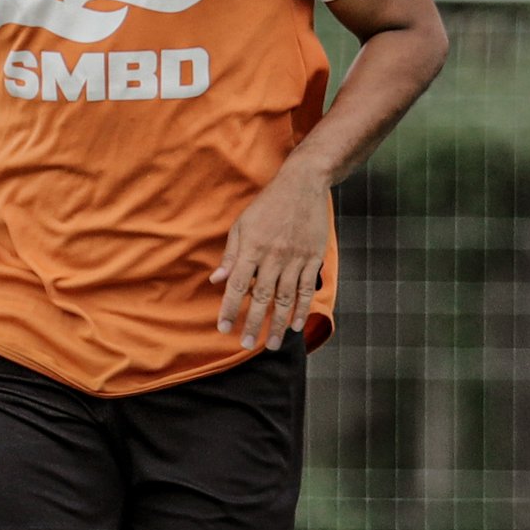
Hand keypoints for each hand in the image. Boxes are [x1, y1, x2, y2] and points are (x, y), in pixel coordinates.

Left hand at [211, 164, 330, 350]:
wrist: (302, 185)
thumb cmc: (267, 205)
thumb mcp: (242, 225)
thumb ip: (231, 255)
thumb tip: (216, 280)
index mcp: (252, 248)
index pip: (238, 285)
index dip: (229, 308)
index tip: (222, 328)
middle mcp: (273, 256)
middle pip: (261, 297)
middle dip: (253, 324)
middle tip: (246, 345)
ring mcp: (295, 258)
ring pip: (285, 298)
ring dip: (277, 323)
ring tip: (270, 344)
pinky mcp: (313, 258)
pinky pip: (306, 288)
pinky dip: (301, 308)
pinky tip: (294, 325)